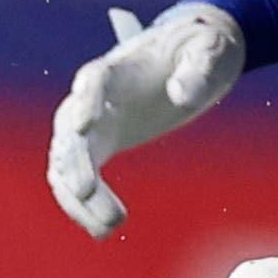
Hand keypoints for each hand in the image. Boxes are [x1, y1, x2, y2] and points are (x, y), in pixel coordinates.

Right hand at [49, 2, 245, 237]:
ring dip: (77, 195)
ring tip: (107, 228)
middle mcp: (94, 95)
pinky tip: (102, 231)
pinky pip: (76, 177)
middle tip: (89, 192)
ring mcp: (92, 122)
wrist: (191, 59)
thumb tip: (182, 96)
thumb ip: (199, 68)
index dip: (84, 101)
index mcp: (121, 66)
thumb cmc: (200, 47)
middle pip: (70, 129)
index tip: (82, 126)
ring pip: (67, 162)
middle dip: (76, 162)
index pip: (92, 79)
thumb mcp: (211, 49)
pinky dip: (81, 206)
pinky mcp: (100, 143)